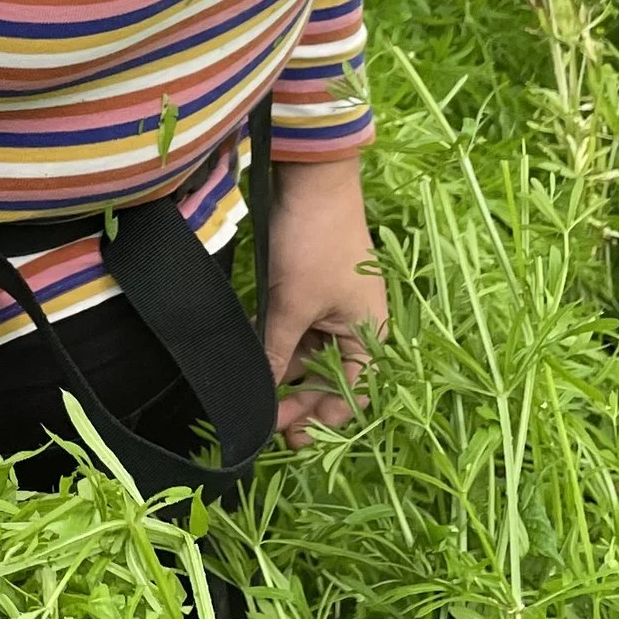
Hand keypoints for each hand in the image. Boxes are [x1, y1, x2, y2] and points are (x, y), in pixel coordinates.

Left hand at [261, 156, 383, 446]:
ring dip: (281, 372)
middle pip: (328, 378)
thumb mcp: (292, 305)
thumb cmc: (314, 245)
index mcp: (369, 335)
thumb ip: (277, 353)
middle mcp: (355, 327)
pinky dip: (275, 344)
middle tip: (263, 422)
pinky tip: (250, 358)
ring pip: (306, 355)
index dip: (321, 419)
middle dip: (297, 400)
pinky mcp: (308, 292)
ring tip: (251, 392)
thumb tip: (260, 397)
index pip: (350, 394)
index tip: (290, 438)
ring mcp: (331, 309)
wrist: (311, 179)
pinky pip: (293, 330)